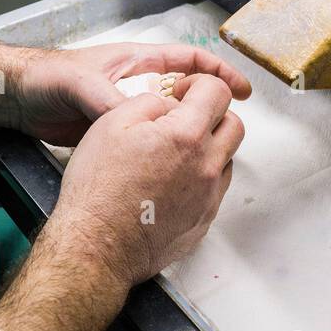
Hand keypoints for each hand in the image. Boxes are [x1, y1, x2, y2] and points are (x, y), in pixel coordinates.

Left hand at [13, 42, 250, 145]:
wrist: (19, 97)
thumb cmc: (49, 76)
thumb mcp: (84, 85)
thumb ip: (112, 102)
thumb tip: (140, 122)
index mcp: (138, 62)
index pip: (190, 60)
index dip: (219, 72)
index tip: (241, 91)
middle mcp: (138, 84)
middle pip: (185, 94)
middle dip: (209, 108)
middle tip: (227, 130)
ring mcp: (128, 109)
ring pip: (168, 121)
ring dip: (185, 133)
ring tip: (205, 153)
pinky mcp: (115, 132)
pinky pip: (147, 140)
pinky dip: (161, 151)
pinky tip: (172, 167)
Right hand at [45, 74, 243, 286]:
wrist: (97, 246)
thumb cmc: (98, 189)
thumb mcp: (111, 124)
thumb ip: (149, 103)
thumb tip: (168, 103)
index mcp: (186, 136)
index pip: (218, 91)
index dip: (198, 84)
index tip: (182, 92)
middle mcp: (206, 166)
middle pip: (234, 125)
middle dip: (213, 114)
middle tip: (185, 119)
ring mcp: (209, 197)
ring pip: (227, 159)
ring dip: (209, 149)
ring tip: (173, 155)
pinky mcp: (204, 221)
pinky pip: (215, 190)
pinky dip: (201, 179)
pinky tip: (171, 183)